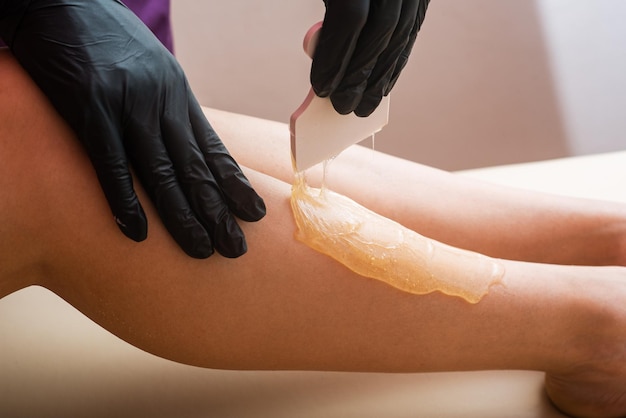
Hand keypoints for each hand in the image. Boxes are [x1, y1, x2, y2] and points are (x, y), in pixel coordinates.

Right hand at [0, 0, 265, 257]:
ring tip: (202, 250)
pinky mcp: (89, 105)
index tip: (253, 214)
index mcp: (177, 94)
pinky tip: (138, 231)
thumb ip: (167, 108)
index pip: (212, 148)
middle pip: (194, 167)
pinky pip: (111, 162)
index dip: (234, 184)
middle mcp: (160, 101)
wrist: (60, 1)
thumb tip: (183, 142)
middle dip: (217, 210)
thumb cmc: (106, 40)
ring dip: (183, 215)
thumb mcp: (151, 70)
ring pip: (162, 170)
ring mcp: (127, 103)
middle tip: (236, 247)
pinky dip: (125, 200)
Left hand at [311, 0, 429, 116]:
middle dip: (360, 76)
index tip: (322, 88)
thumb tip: (327, 66)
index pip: (352, 20)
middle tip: (343, 105)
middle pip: (380, 34)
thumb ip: (330, 21)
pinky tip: (383, 86)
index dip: (337, 58)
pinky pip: (411, 34)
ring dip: (381, 78)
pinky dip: (395, 63)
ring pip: (400, 38)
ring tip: (364, 106)